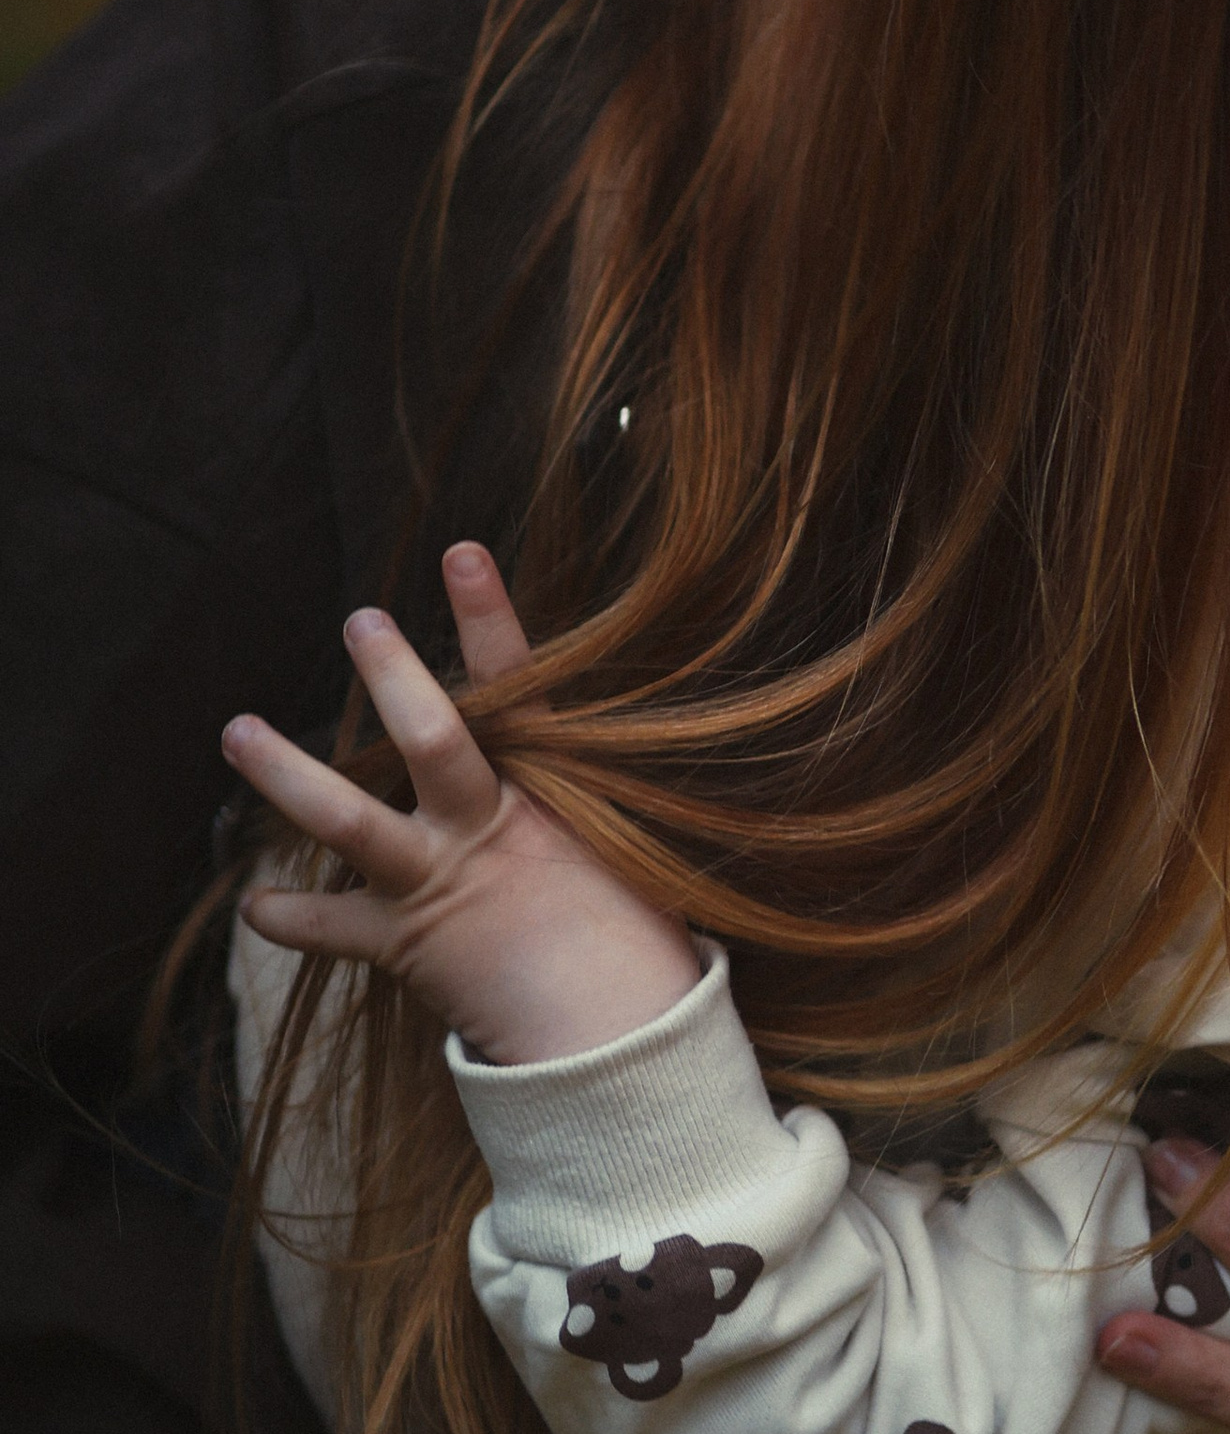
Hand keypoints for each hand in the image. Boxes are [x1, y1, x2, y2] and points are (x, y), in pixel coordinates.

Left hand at [220, 541, 699, 1064]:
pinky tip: (255, 905)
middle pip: (433, 741)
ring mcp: (439, 883)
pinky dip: (292, 917)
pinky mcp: (405, 945)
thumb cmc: (635, 941)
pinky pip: (332, 928)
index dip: (489, 618)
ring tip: (237, 730)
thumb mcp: (626, 849)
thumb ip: (582, 797)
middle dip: (393, 678)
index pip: (523, 688)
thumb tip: (567, 755)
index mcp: (549, 796)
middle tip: (358, 621)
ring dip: (289, 775)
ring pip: (349, 822)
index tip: (459, 551)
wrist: (613, 1034)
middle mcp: (486, 829)